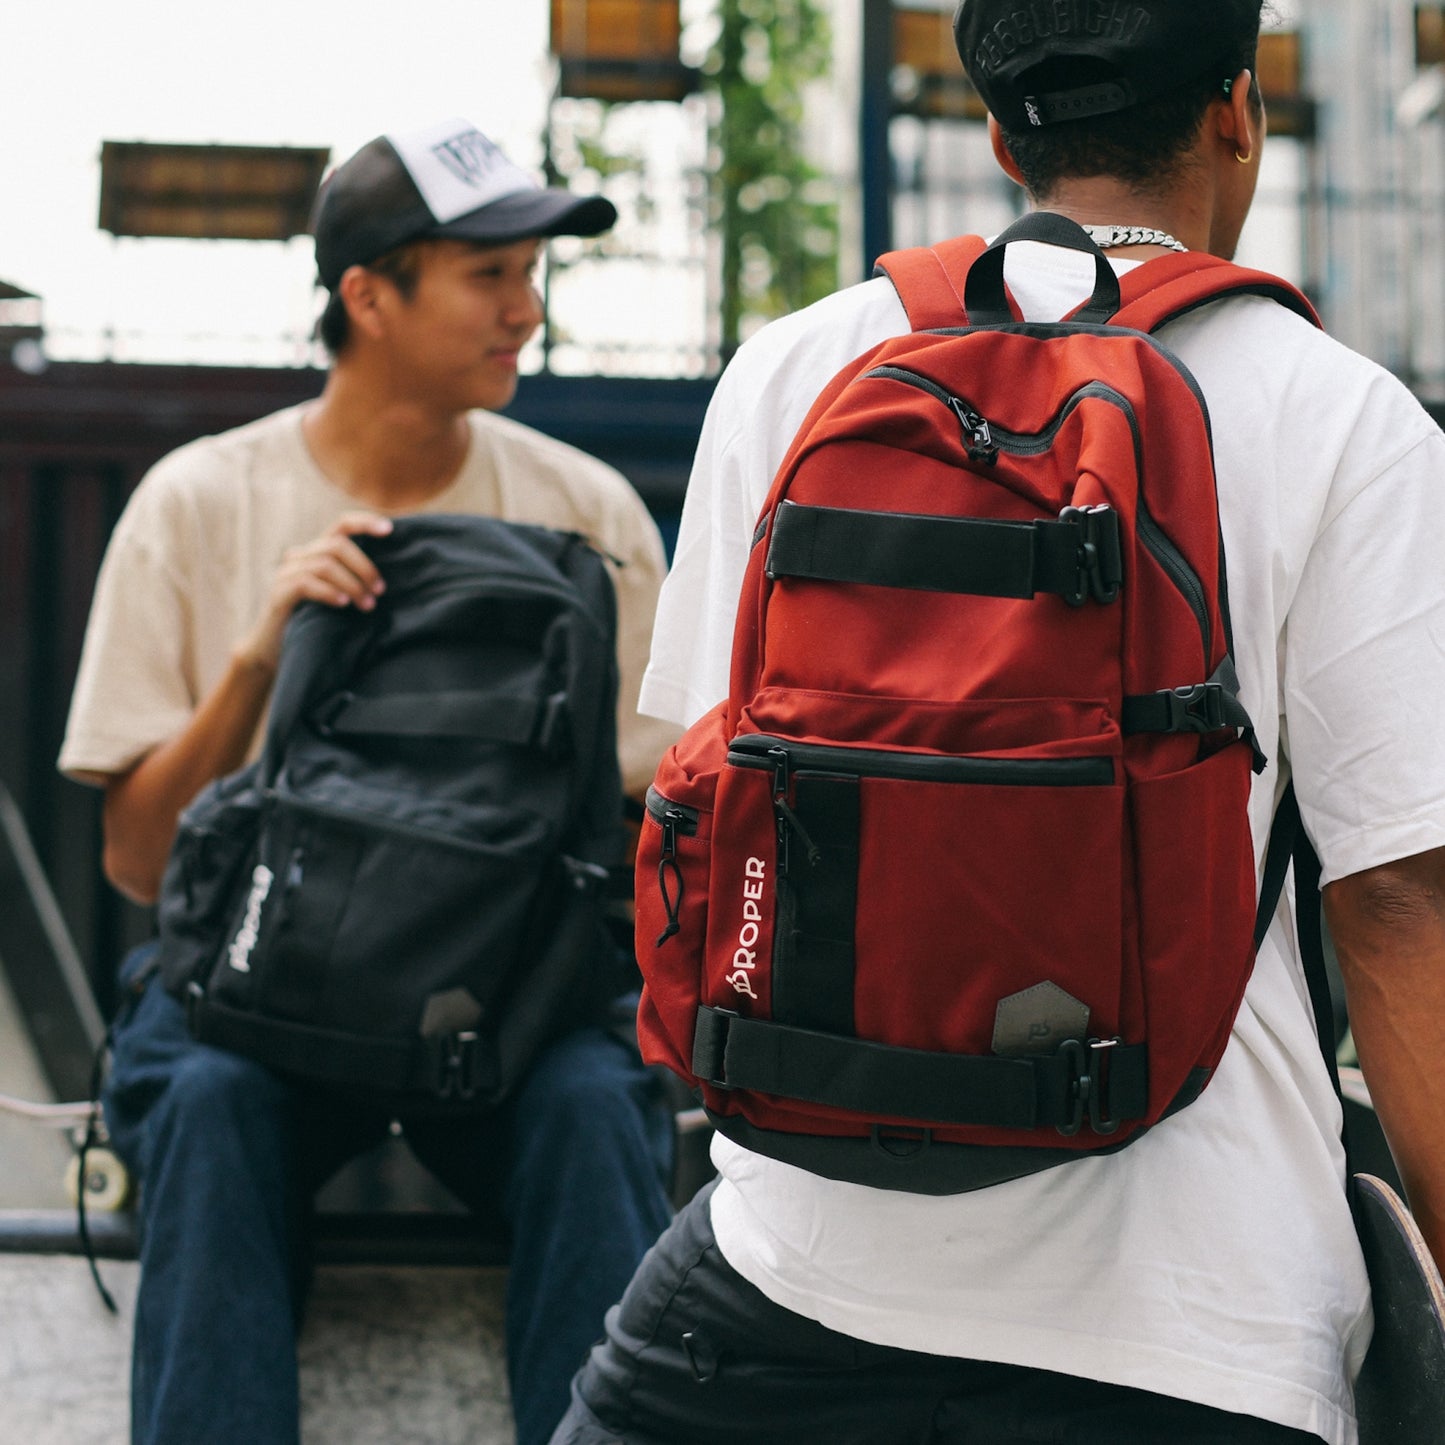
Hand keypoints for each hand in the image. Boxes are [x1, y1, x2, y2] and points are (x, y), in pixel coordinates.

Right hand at [235, 512, 393, 671]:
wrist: (274, 651)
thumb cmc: (316, 625)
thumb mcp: (340, 598)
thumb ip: (356, 582)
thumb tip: (388, 582)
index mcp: (318, 553)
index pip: (341, 525)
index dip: (365, 522)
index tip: (390, 529)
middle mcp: (300, 557)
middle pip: (337, 545)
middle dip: (364, 566)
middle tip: (379, 591)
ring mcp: (286, 573)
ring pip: (325, 564)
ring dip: (352, 584)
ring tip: (367, 605)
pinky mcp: (278, 593)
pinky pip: (306, 583)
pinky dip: (329, 592)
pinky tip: (343, 604)